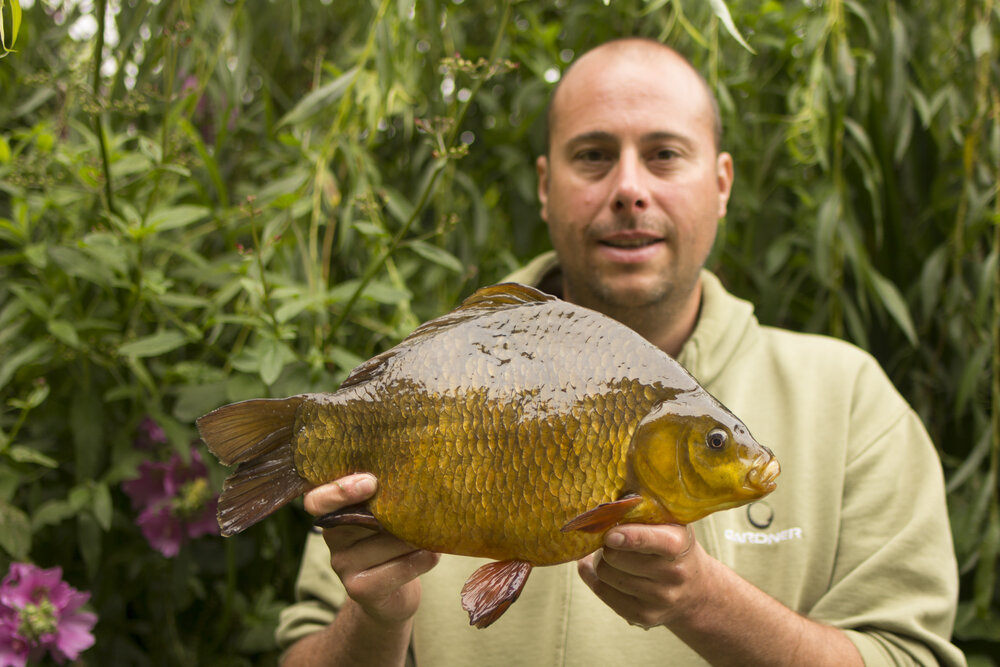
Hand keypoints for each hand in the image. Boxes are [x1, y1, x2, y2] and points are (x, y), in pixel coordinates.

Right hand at [303, 474, 439, 626]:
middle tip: (420, 503)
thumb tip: (417, 480)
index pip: (318, 500)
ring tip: (434, 531)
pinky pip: (397, 568)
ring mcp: (342, 565)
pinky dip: (421, 559)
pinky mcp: (359, 589)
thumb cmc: (391, 542)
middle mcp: (333, 538)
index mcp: (334, 513)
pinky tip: (433, 554)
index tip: (370, 482)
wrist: (393, 594)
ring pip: (385, 543)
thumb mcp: (383, 516)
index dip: (339, 490)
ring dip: (415, 537)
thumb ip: (386, 498)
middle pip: (363, 518)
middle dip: (394, 511)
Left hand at [577, 523, 702, 629]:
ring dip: (601, 562)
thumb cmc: (672, 546)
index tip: (610, 535)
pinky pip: (603, 593)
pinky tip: (604, 572)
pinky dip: (595, 579)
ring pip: (606, 574)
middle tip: (610, 541)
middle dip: (606, 546)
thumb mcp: (668, 523)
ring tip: (612, 556)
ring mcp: (660, 598)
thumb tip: (601, 514)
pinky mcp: (644, 617)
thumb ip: (640, 513)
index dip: (627, 537)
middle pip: (615, 556)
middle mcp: (673, 573)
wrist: (696, 590)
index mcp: (678, 543)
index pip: (651, 540)